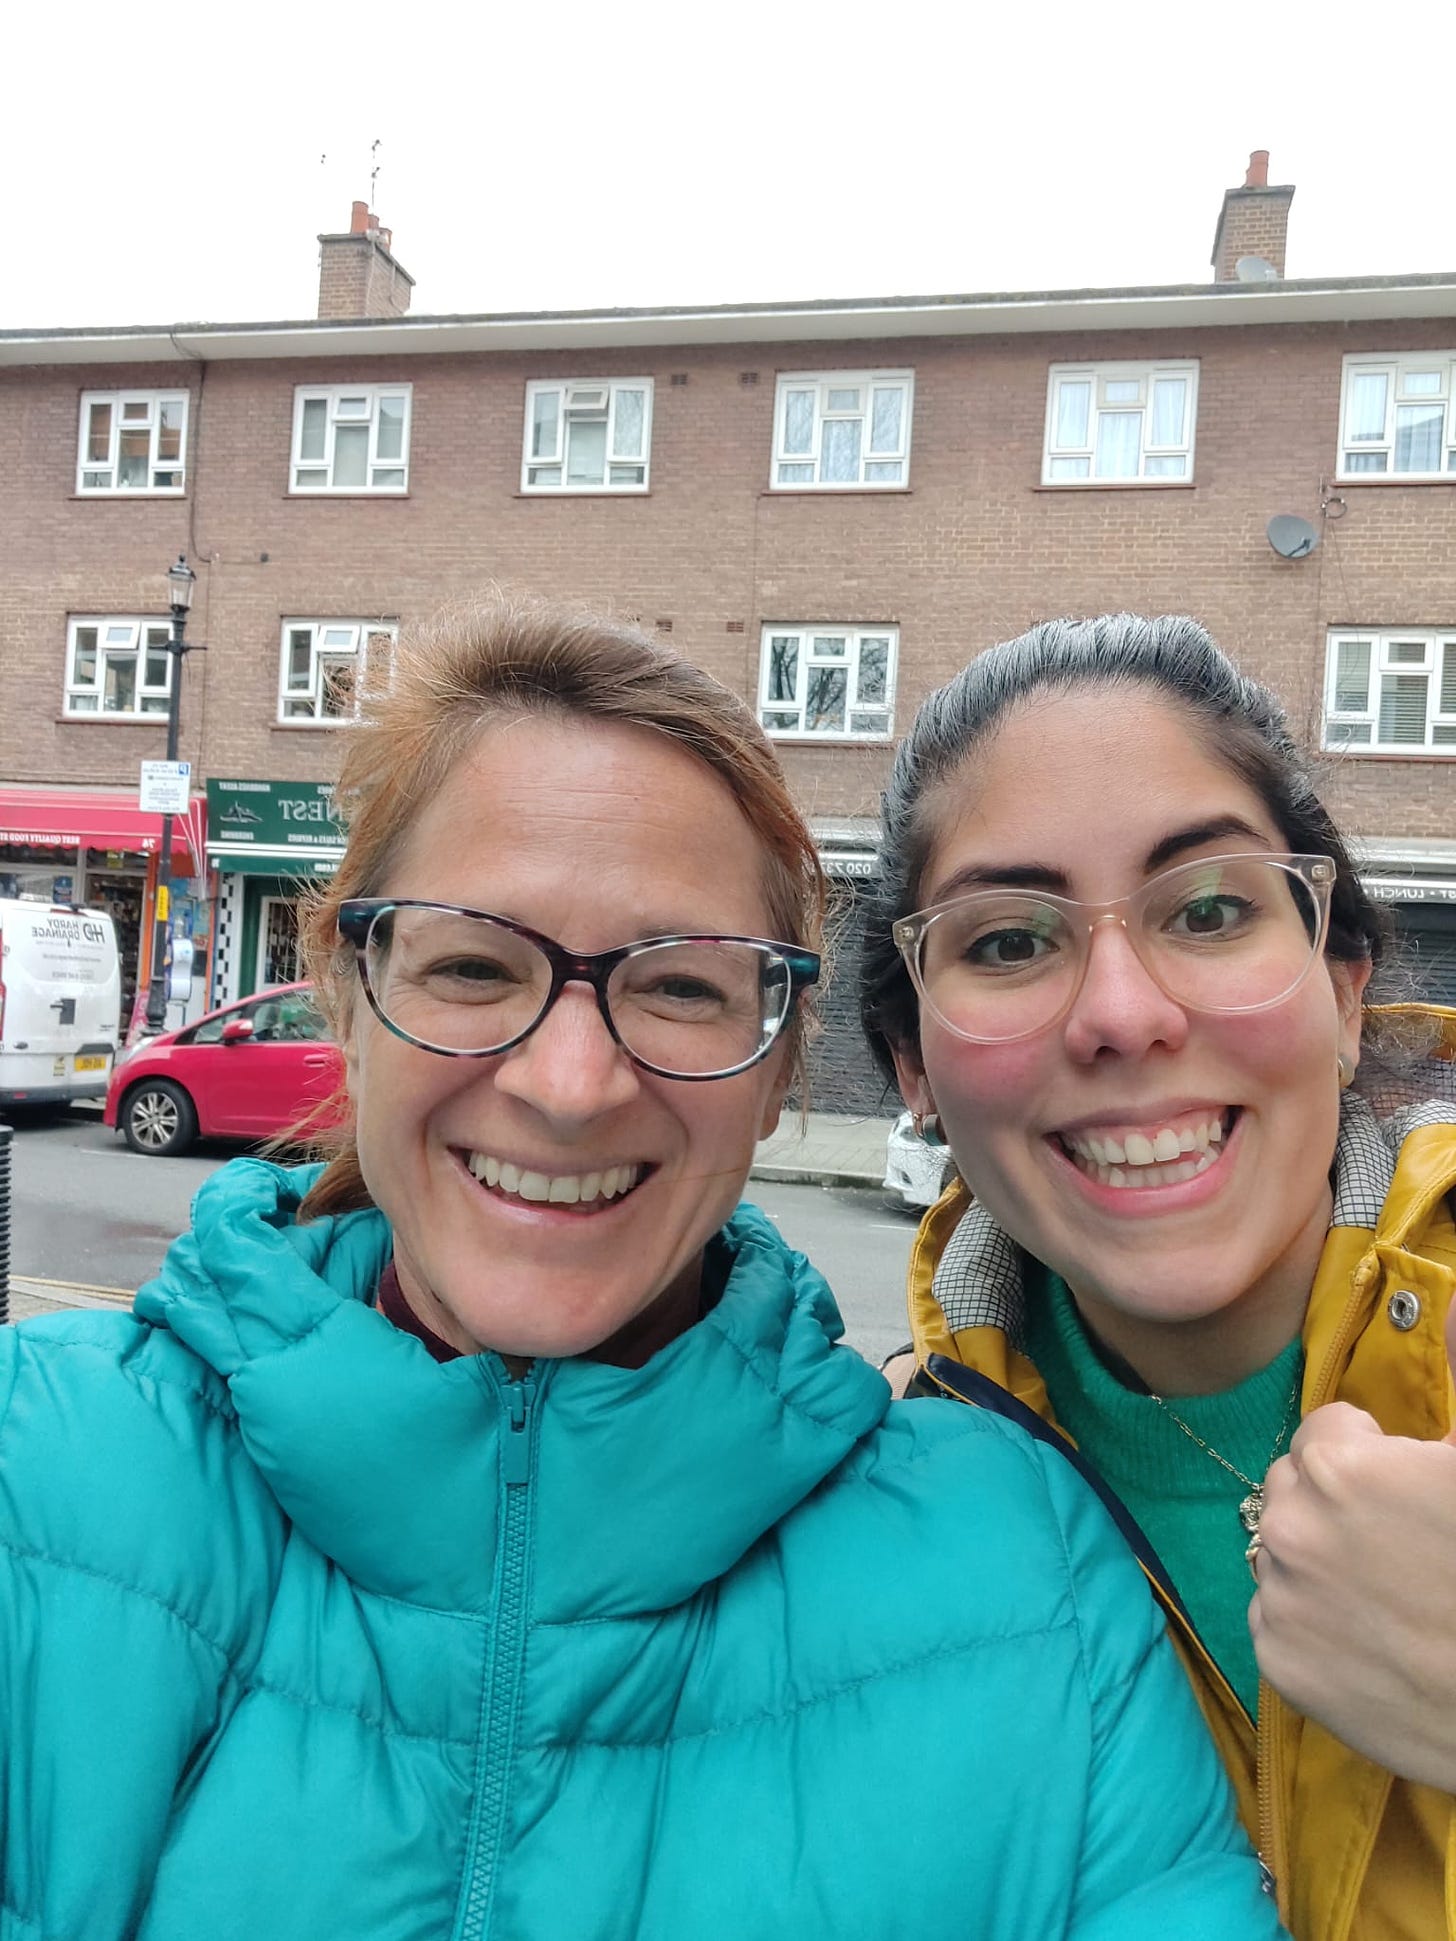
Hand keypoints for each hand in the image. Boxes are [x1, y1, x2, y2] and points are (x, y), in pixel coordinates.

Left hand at [1250, 1313, 1455, 1789]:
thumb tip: (1450, 1304)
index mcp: (1336, 1468)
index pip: (1326, 1433)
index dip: (1374, 1458)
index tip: (1411, 1490)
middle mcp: (1289, 1528)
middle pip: (1296, 1488)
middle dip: (1337, 1503)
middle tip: (1403, 1543)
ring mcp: (1280, 1601)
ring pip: (1285, 1553)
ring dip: (1322, 1561)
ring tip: (1392, 1593)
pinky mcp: (1281, 1668)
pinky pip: (1279, 1620)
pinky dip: (1315, 1625)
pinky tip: (1374, 1639)